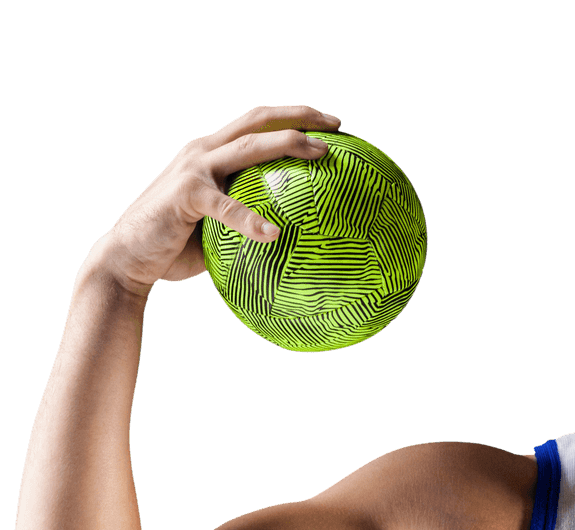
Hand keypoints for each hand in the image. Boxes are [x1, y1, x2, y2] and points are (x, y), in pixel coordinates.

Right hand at [94, 105, 341, 297]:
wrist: (128, 259)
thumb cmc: (179, 246)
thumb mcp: (221, 226)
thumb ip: (249, 216)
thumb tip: (296, 236)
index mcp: (213, 154)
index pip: (258, 125)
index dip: (293, 118)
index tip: (331, 125)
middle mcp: (203, 152)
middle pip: (258, 122)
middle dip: (299, 117)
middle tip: (337, 126)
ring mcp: (193, 170)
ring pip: (248, 148)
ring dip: (287, 146)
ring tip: (322, 155)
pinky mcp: (185, 196)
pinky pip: (226, 208)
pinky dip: (251, 220)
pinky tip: (274, 233)